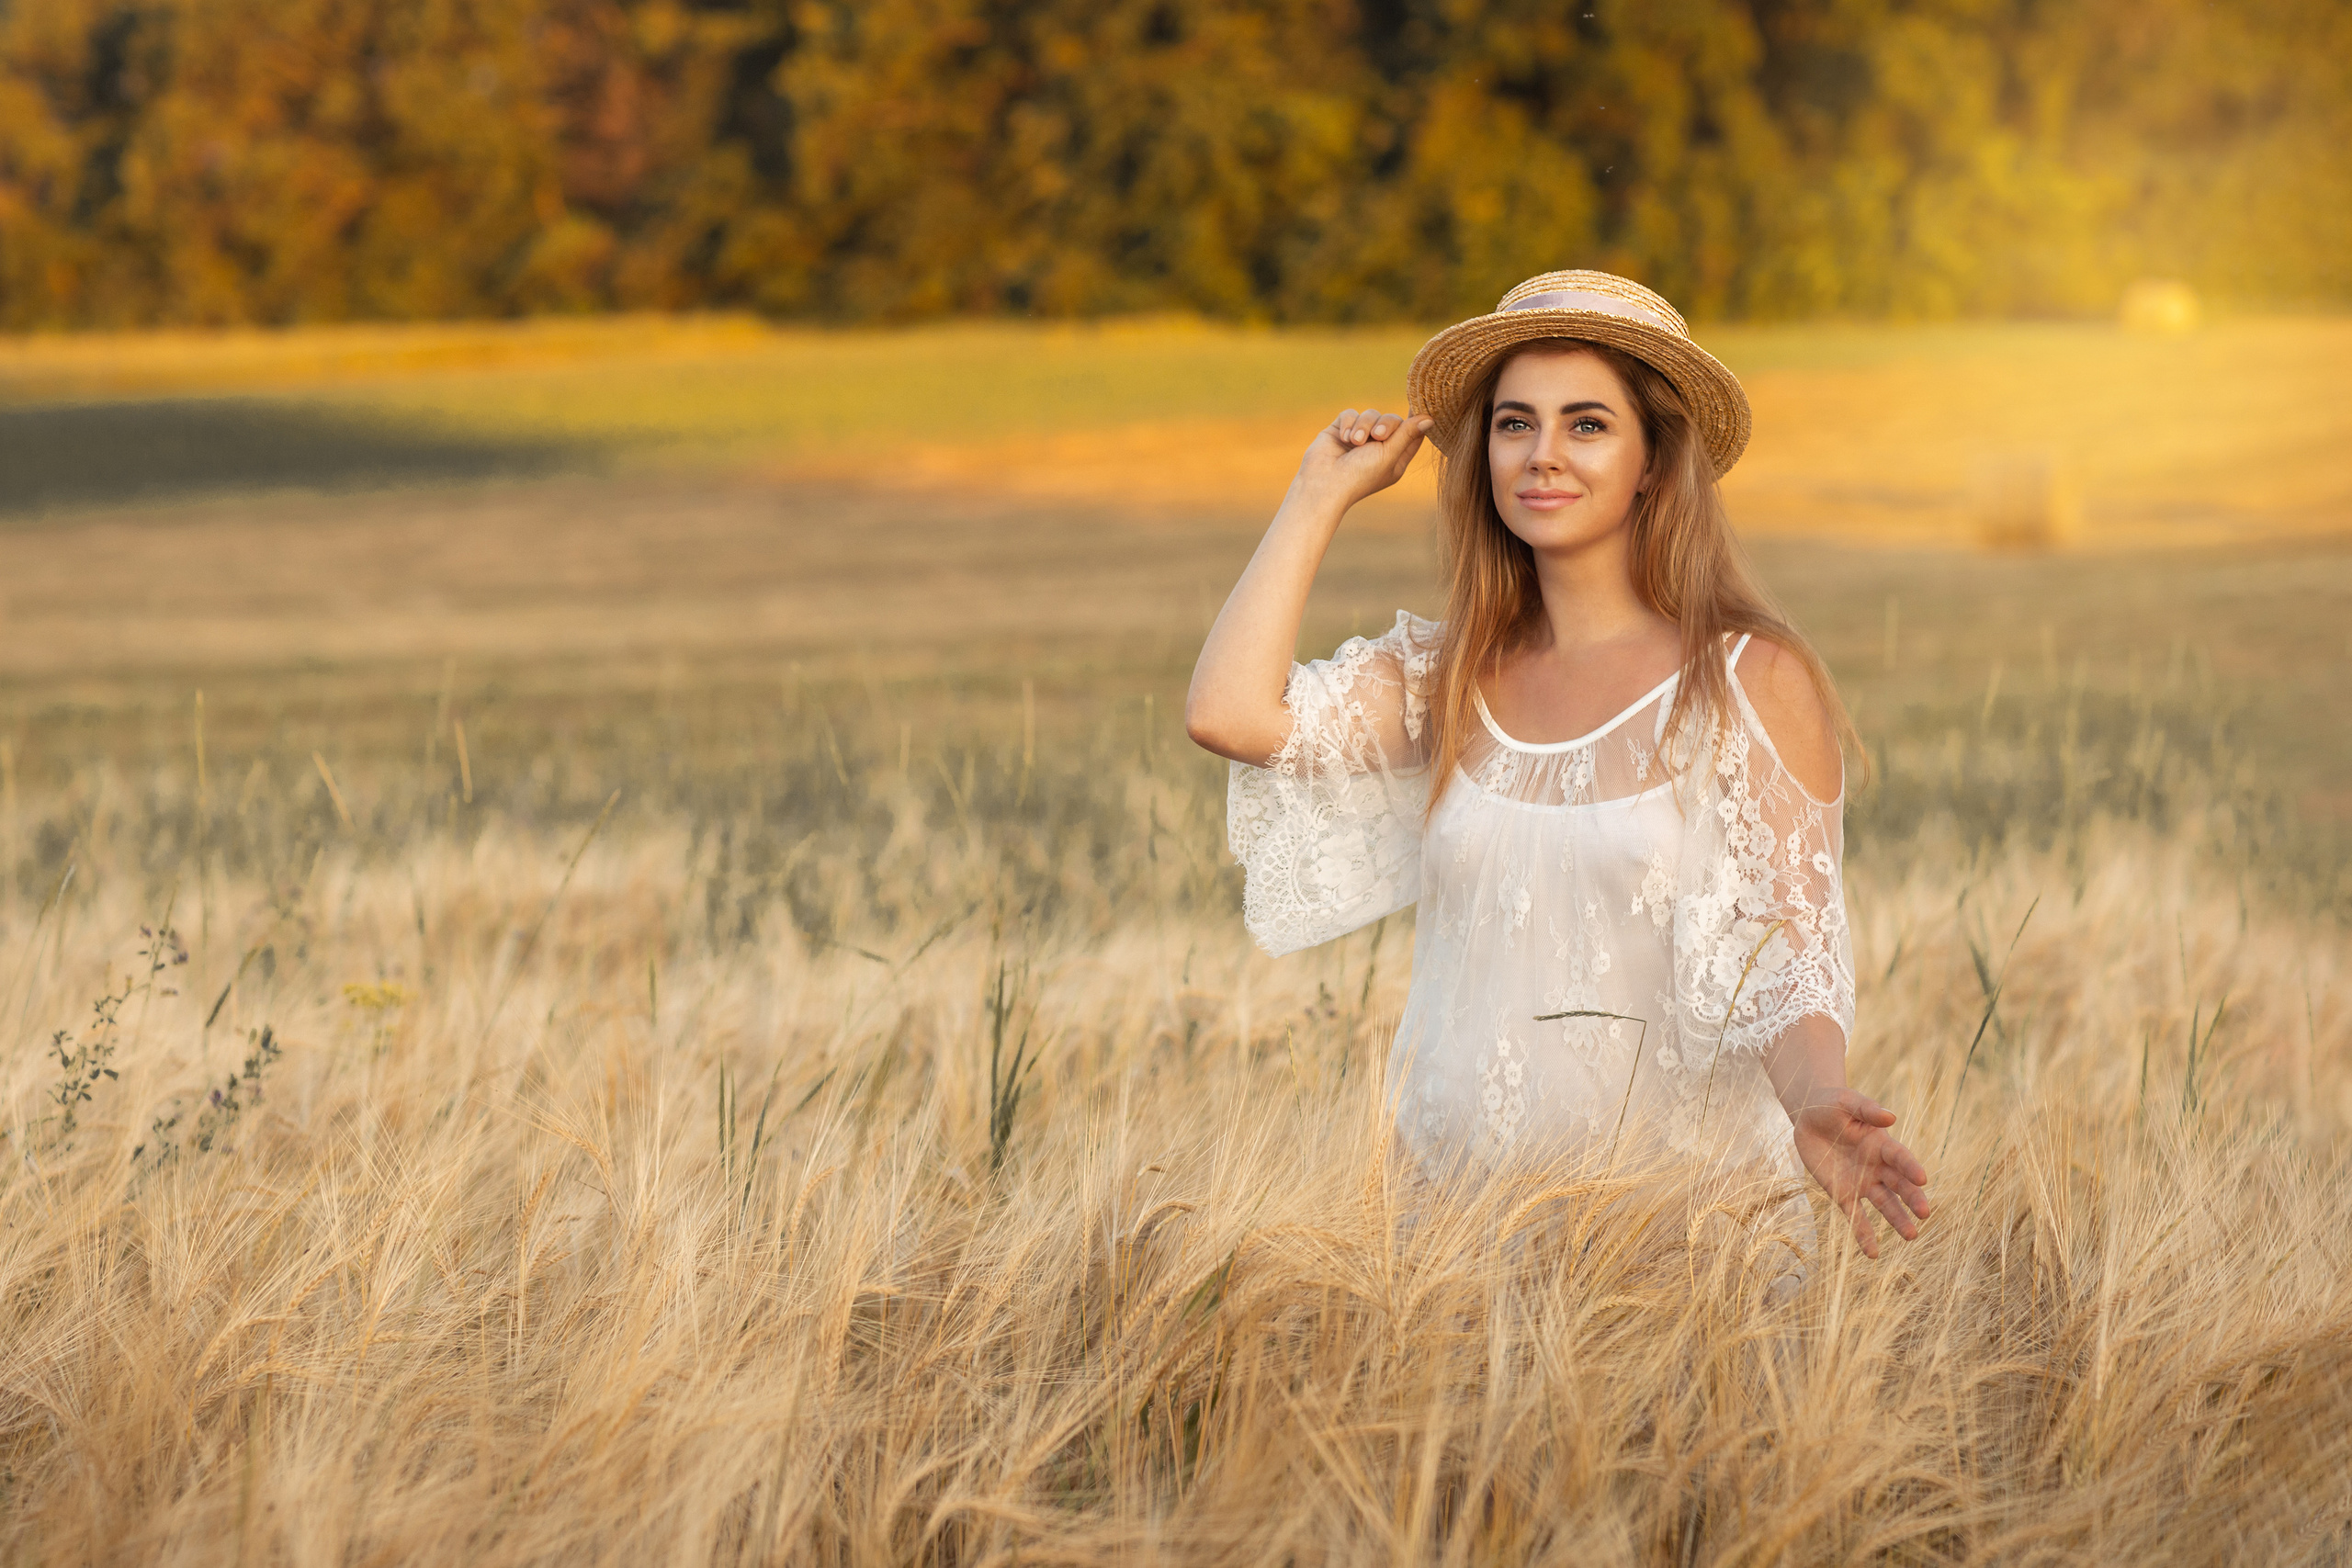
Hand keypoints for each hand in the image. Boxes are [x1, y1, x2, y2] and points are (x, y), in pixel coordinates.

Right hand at [1293, 407, 1431, 510]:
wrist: (1323, 483)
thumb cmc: (1360, 476)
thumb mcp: (1389, 455)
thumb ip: (1408, 433)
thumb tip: (1430, 418)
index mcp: (1394, 458)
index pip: (1411, 433)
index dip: (1416, 421)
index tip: (1420, 406)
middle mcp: (1377, 447)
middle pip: (1392, 419)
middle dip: (1385, 424)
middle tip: (1377, 437)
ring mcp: (1358, 438)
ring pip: (1370, 413)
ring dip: (1363, 426)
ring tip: (1354, 442)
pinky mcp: (1340, 430)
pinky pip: (1350, 413)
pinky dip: (1348, 424)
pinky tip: (1343, 439)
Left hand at [1790, 1088, 1929, 1257]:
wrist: (1809, 1116)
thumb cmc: (1832, 1104)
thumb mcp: (1846, 1102)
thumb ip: (1867, 1109)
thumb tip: (1890, 1116)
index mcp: (1881, 1143)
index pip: (1900, 1157)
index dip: (1910, 1166)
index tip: (1922, 1178)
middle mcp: (1877, 1166)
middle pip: (1899, 1185)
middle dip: (1912, 1198)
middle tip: (1925, 1213)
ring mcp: (1862, 1182)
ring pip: (1884, 1204)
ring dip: (1897, 1220)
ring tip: (1911, 1236)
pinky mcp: (1843, 1194)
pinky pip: (1856, 1216)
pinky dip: (1864, 1234)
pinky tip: (1873, 1253)